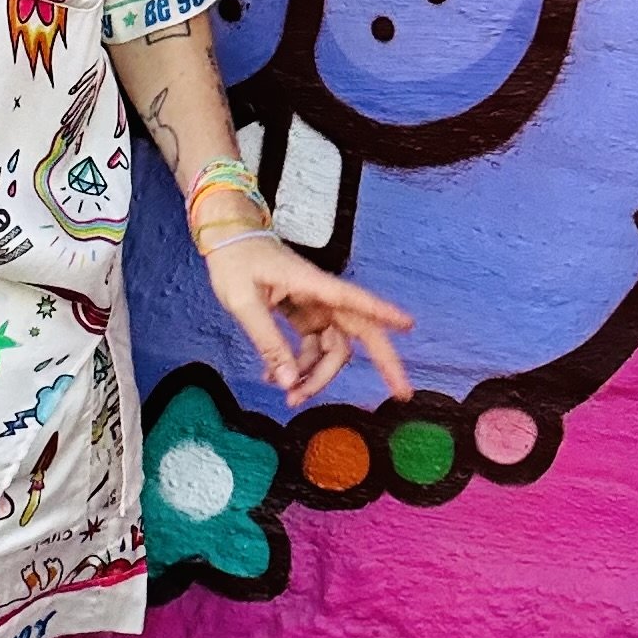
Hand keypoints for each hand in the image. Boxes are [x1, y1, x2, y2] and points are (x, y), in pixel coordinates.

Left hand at [199, 235, 413, 410]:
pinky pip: (313, 348)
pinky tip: (276, 378)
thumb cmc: (235, 262)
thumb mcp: (244, 303)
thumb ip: (268, 342)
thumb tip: (290, 381)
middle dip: (381, 362)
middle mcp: (322, 298)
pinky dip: (299, 367)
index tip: (410, 326)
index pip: (357, 302)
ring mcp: (315, 308)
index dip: (385, 314)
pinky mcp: (304, 315)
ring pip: (333, 349)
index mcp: (314, 286)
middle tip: (400, 393)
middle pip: (359, 332)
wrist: (226, 240)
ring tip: (290, 397)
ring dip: (318, 376)